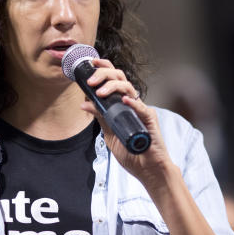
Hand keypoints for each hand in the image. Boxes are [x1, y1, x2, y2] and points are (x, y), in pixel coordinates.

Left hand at [78, 58, 173, 187]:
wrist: (146, 169)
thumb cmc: (131, 152)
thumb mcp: (109, 134)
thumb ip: (100, 118)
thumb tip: (84, 104)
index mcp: (122, 105)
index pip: (113, 81)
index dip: (102, 70)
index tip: (89, 65)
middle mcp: (132, 103)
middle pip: (120, 78)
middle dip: (104, 75)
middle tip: (91, 81)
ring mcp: (141, 110)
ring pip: (128, 88)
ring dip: (112, 86)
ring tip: (100, 93)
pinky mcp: (149, 120)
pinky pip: (141, 107)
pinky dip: (132, 103)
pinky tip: (123, 100)